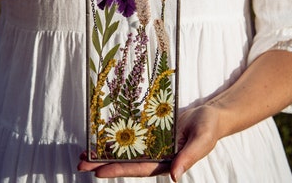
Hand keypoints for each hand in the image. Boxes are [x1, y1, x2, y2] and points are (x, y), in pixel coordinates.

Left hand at [77, 105, 220, 181]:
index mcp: (168, 161)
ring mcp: (153, 144)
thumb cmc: (209, 128)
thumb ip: (188, 158)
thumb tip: (175, 177)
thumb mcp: (201, 141)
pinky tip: (103, 138)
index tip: (98, 171)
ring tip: (85, 153)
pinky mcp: (152, 132)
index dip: (118, 170)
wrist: (210, 115)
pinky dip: (118, 138)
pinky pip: (132, 136)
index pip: (139, 168)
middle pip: (127, 162)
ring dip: (106, 152)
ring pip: (126, 150)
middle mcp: (157, 155)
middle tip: (81, 163)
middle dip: (104, 163)